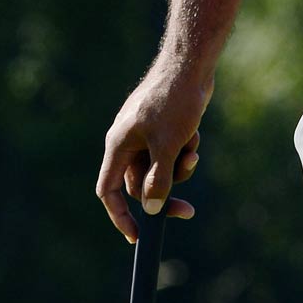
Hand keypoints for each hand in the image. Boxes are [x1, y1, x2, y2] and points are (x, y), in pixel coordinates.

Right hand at [95, 61, 208, 243]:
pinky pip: (168, 154)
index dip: (120, 216)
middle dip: (164, 192)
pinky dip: (182, 152)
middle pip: (139, 184)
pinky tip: (194, 136)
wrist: (189, 66)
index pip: (108, 191)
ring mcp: (143, 135)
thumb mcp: (168, 147)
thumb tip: (152, 209)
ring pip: (157, 169)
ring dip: (178, 169)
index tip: (136, 236)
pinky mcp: (160, 129)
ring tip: (193, 151)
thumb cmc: (173, 102)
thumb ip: (158, 180)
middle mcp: (126, 143)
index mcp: (118, 146)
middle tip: (188, 211)